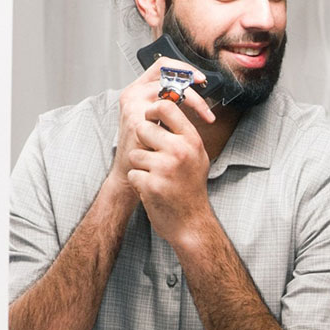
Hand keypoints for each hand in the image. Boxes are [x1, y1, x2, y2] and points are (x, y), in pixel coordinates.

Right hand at [109, 58, 214, 197]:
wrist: (131, 171)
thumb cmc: (147, 146)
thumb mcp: (157, 118)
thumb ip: (169, 102)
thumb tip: (196, 90)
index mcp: (138, 89)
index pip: (162, 66)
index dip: (183, 68)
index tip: (202, 79)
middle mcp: (133, 93)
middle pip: (167, 74)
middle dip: (193, 85)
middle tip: (208, 99)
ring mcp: (133, 106)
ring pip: (170, 90)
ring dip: (194, 101)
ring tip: (206, 115)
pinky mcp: (137, 121)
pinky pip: (167, 111)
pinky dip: (184, 118)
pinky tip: (190, 129)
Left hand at [125, 98, 213, 245]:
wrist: (191, 222)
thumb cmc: (191, 187)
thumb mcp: (196, 155)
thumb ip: (182, 133)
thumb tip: (164, 107)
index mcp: (192, 140)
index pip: (166, 107)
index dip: (152, 110)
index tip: (151, 118)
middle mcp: (180, 151)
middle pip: (143, 128)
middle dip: (143, 142)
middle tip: (154, 156)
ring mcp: (165, 168)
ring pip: (135, 153)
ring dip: (140, 165)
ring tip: (156, 176)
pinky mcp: (151, 184)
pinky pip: (133, 173)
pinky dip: (139, 182)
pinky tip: (153, 189)